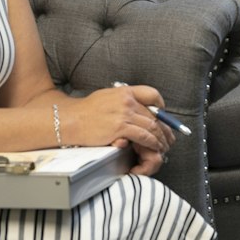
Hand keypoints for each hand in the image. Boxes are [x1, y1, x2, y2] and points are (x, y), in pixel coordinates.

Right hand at [54, 84, 173, 174]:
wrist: (70, 120)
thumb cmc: (86, 111)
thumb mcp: (106, 96)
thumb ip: (123, 100)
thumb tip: (136, 106)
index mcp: (125, 91)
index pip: (152, 93)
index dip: (161, 106)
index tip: (163, 115)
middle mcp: (127, 101)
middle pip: (154, 114)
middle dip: (165, 128)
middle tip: (169, 137)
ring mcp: (124, 114)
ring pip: (152, 126)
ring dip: (160, 138)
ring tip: (164, 145)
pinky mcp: (120, 128)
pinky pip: (144, 136)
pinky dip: (152, 143)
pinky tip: (154, 147)